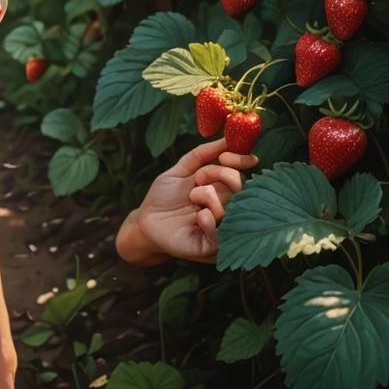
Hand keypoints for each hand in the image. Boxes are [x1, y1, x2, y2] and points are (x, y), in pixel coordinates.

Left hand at [135, 137, 258, 262]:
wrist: (145, 220)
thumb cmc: (165, 196)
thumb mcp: (180, 171)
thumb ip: (202, 155)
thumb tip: (228, 139)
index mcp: (223, 192)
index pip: (243, 174)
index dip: (239, 161)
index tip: (226, 155)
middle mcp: (227, 210)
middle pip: (240, 187)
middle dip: (219, 174)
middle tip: (199, 178)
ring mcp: (221, 230)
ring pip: (229, 208)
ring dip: (207, 196)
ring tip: (191, 199)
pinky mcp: (210, 248)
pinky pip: (219, 235)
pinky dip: (210, 222)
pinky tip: (200, 216)